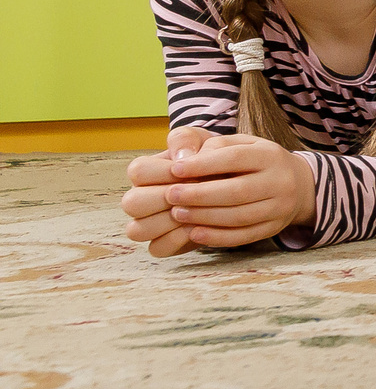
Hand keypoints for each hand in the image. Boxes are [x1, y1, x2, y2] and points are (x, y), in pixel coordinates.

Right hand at [121, 125, 211, 255]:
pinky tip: (200, 227)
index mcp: (146, 172)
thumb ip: (187, 139)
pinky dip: (177, 240)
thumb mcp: (202, 139)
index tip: (189, 171)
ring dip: (168, 222)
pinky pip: (158, 248)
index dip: (164, 172)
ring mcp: (150, 222)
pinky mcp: (166, 242)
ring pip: (138, 230)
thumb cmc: (212, 158)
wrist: (231, 181)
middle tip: (193, 194)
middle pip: (132, 203)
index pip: (138, 171)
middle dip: (164, 198)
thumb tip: (182, 157)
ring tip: (197, 211)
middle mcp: (141, 198)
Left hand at [122, 130, 309, 252]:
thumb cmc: (256, 161)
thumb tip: (185, 160)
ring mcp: (280, 207)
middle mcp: (280, 181)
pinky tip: (195, 234)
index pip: (235, 158)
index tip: (175, 169)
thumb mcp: (242, 143)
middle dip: (200, 195)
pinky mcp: (274, 228)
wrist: (298, 184)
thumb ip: (216, 146)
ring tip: (177, 213)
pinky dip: (218, 237)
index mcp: (270, 155)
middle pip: (238, 191)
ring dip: (205, 217)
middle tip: (170, 195)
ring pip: (240, 217)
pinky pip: (245, 236)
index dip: (204, 164)